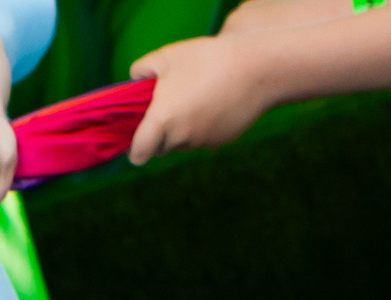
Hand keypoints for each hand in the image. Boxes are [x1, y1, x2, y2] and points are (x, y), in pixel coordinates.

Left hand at [128, 34, 279, 163]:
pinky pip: (203, 139)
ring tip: (192, 99)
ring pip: (182, 144)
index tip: (136, 141)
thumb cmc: (207, 59)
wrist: (257, 68)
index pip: (139, 153)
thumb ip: (141, 70)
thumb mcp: (167, 56)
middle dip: (158, 137)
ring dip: (181, 131)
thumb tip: (133, 81)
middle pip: (160, 149)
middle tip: (164, 111)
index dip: (135, 150)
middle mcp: (181, 137)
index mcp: (162, 120)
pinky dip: (202, 127)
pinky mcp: (220, 141)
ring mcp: (202, 142)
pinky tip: (212, 103)